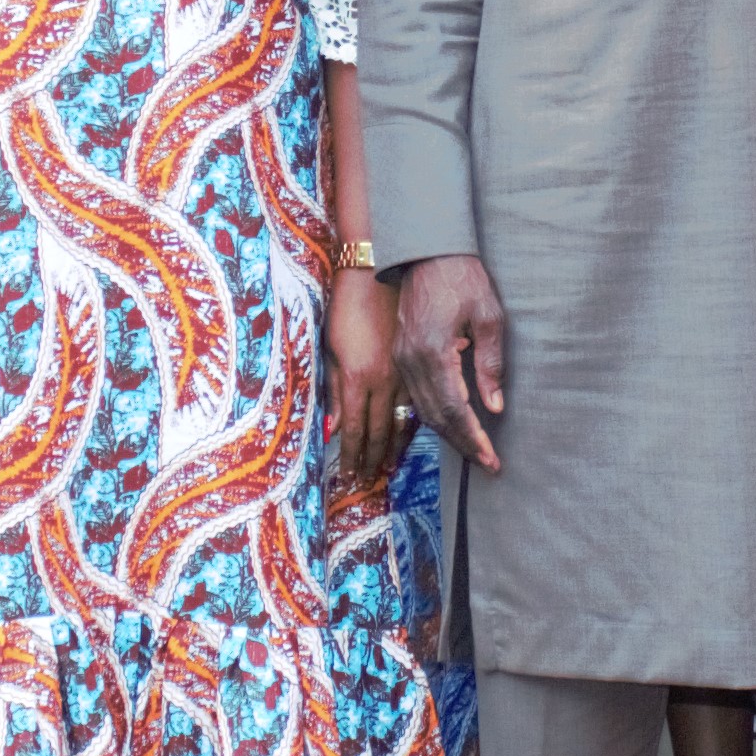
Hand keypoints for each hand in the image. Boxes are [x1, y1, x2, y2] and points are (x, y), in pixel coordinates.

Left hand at [328, 264, 404, 489]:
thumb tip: (333, 425)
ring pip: (405, 420)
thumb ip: (335, 387)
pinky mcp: (422, 362)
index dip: (354, 457)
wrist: (381, 271)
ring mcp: (407, 372)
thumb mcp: (333, 346)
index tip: (351, 479)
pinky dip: (414, 423)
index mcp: (359, 377)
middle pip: (382, 432)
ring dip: (396, 448)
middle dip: (375, 462)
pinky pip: (420, 401)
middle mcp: (385, 380)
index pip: (356, 430)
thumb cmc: (350, 305)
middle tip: (368, 485)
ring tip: (388, 470)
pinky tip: (410, 436)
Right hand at [393, 254, 508, 476]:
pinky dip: (435, 415)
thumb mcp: (488, 317)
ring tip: (474, 450)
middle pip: (435, 417)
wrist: (426, 251)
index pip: (454, 409)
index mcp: (434, 352)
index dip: (473, 438)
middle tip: (487, 464)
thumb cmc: (463, 278)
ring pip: (422, 410)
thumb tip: (494, 406)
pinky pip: (416, 396)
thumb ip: (491, 364)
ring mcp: (402, 358)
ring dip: (449, 434)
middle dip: (463, 444)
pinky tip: (454, 424)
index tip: (491, 459)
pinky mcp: (401, 354)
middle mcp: (411, 361)